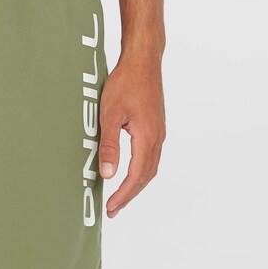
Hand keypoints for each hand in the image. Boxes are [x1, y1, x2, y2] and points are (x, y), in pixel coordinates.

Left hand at [98, 51, 165, 217]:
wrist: (144, 60)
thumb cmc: (126, 82)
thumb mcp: (110, 113)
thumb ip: (110, 145)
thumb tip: (108, 174)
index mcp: (147, 138)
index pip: (136, 176)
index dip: (123, 195)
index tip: (111, 208)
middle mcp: (158, 138)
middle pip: (146, 176)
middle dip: (130, 194)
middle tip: (114, 208)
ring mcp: (159, 131)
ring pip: (151, 167)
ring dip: (136, 183)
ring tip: (121, 194)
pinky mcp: (156, 124)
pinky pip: (151, 155)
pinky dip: (141, 169)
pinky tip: (131, 169)